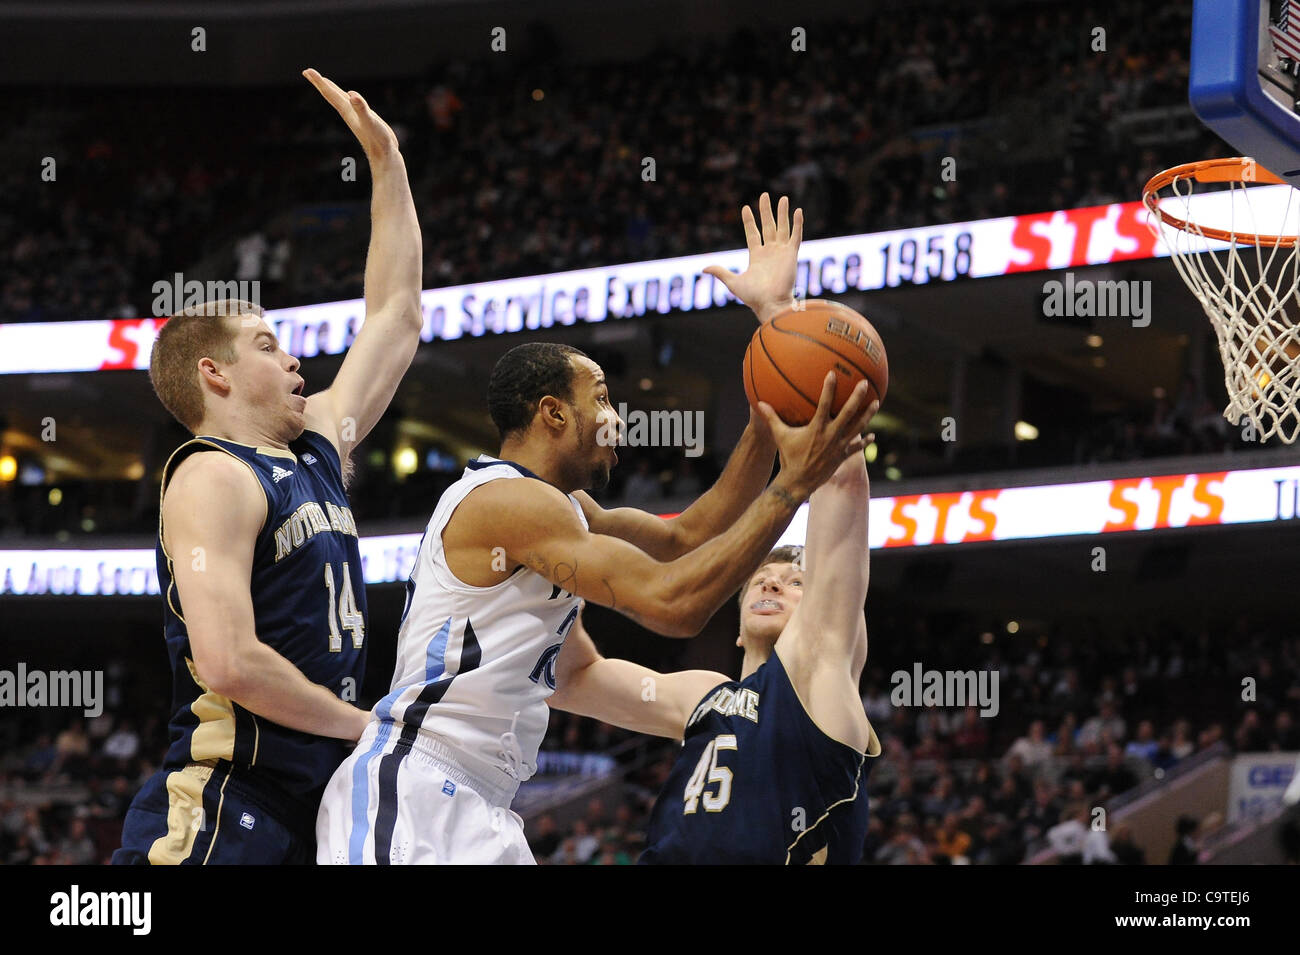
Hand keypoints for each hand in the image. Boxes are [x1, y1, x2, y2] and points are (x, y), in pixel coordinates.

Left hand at [303, 68, 399, 161]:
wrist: (384, 156)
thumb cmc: (378, 140)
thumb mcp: (370, 122)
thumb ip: (361, 109)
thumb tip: (351, 95)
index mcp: (347, 111)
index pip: (330, 93)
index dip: (319, 82)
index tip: (306, 71)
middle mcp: (349, 112)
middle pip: (330, 95)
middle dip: (320, 83)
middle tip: (306, 72)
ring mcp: (356, 116)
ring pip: (340, 99)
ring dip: (331, 90)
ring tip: (324, 82)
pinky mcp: (364, 119)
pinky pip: (351, 104)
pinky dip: (347, 97)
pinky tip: (349, 97)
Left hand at [704, 192, 803, 324]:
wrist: (770, 303)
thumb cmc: (753, 296)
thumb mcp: (733, 282)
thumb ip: (720, 272)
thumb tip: (704, 268)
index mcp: (757, 257)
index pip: (753, 234)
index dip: (749, 221)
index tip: (745, 208)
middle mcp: (770, 252)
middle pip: (768, 226)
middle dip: (766, 211)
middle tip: (765, 195)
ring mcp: (782, 252)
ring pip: (783, 228)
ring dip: (783, 213)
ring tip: (784, 198)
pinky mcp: (791, 255)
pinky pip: (795, 236)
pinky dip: (797, 224)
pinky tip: (797, 211)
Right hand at [758, 373, 878, 500]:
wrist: (798, 482)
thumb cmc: (788, 457)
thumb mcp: (779, 436)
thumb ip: (771, 418)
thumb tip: (759, 403)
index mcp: (817, 428)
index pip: (824, 404)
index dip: (829, 388)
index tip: (833, 373)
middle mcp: (831, 435)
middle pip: (848, 413)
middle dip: (857, 397)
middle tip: (865, 383)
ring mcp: (839, 446)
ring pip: (858, 427)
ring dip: (868, 414)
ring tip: (876, 402)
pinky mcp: (842, 456)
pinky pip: (856, 447)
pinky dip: (864, 441)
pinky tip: (872, 436)